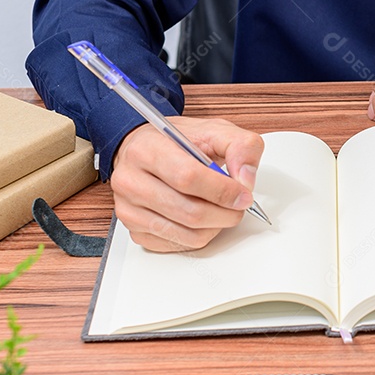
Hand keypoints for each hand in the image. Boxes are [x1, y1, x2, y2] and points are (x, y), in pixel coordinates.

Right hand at [110, 116, 264, 251]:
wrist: (145, 151)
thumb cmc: (176, 142)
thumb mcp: (214, 130)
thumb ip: (240, 146)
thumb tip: (246, 179)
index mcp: (147, 150)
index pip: (188, 178)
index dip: (223, 191)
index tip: (243, 194)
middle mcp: (130, 181)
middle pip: (190, 212)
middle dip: (226, 213)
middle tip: (239, 205)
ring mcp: (129, 209)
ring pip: (187, 233)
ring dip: (216, 226)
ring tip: (222, 209)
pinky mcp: (134, 230)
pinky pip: (178, 244)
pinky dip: (200, 235)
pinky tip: (203, 217)